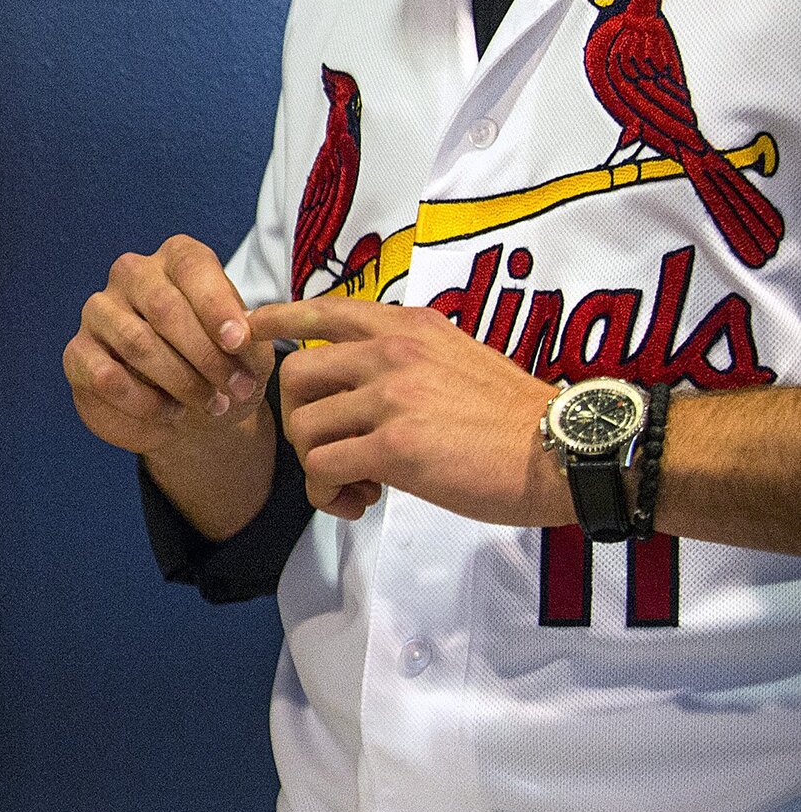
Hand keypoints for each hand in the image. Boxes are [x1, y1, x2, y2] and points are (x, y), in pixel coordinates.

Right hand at [65, 234, 275, 455]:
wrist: (192, 411)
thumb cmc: (222, 367)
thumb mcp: (250, 353)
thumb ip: (250, 340)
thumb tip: (238, 336)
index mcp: (176, 258)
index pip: (191, 266)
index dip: (215, 304)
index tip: (238, 342)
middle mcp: (131, 275)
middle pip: (163, 306)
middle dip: (204, 354)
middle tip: (234, 389)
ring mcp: (98, 312)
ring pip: (136, 342)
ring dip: (179, 381)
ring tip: (209, 405)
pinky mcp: (77, 353)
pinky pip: (107, 378)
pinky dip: (145, 404)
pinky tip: (170, 415)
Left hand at [248, 297, 568, 525]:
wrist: (562, 451)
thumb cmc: (514, 417)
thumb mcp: (457, 356)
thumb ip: (407, 357)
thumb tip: (361, 380)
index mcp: (407, 327)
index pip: (324, 309)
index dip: (277, 319)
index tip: (249, 329)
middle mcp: (391, 352)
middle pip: (294, 377)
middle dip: (300, 421)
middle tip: (332, 452)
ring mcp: (391, 397)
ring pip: (304, 428)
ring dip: (316, 467)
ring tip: (354, 485)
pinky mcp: (395, 447)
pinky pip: (324, 469)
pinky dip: (329, 492)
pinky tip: (359, 502)